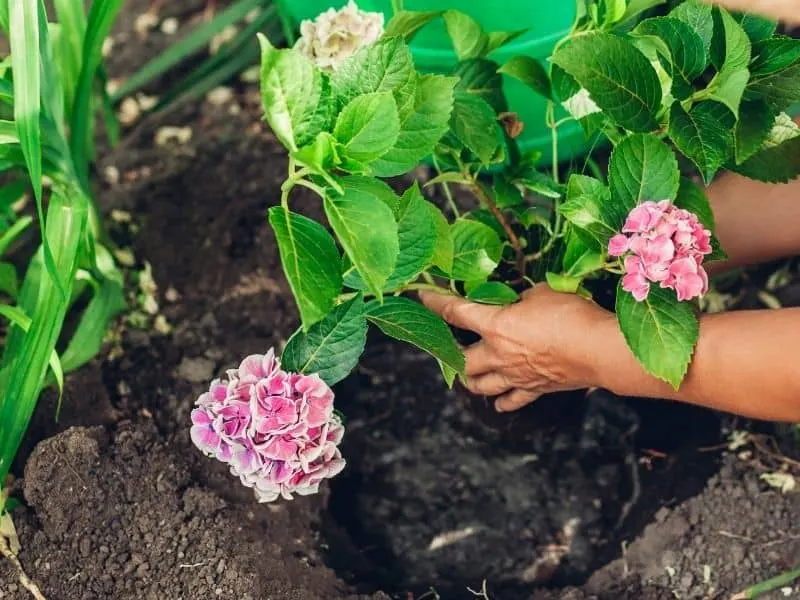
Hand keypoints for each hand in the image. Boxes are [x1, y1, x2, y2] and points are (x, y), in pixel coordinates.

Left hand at [419, 284, 611, 411]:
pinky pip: (511, 401)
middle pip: (461, 361)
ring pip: (480, 386)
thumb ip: (523, 298)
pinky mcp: (534, 389)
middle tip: (449, 345)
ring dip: (470, 380)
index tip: (422, 296)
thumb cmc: (571, 315)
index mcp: (495, 326)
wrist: (599, 350)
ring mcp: (515, 376)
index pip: (455, 312)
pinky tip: (498, 403)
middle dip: (451, 353)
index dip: (435, 302)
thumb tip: (520, 302)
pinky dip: (502, 402)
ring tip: (466, 374)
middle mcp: (498, 354)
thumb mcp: (542, 293)